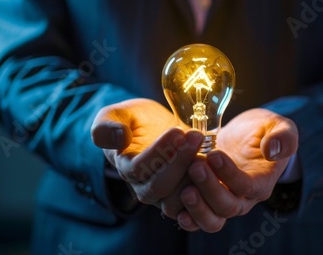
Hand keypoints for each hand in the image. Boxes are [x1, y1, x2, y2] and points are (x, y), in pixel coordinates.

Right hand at [91, 98, 202, 217]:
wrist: (161, 130)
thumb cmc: (139, 121)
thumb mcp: (121, 113)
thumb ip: (108, 123)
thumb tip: (119, 138)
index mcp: (126, 168)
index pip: (140, 168)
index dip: (160, 152)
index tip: (177, 130)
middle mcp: (144, 188)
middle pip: (161, 186)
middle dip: (181, 160)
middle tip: (196, 135)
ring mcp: (166, 197)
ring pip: (178, 200)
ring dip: (195, 178)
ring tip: (207, 152)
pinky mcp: (186, 201)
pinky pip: (196, 209)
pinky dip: (206, 192)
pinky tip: (214, 167)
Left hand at [177, 108, 297, 231]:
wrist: (243, 138)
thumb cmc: (261, 131)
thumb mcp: (277, 126)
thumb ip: (283, 136)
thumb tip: (272, 151)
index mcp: (261, 182)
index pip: (246, 186)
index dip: (230, 174)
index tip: (214, 154)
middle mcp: (242, 199)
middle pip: (227, 206)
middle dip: (210, 189)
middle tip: (195, 166)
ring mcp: (223, 202)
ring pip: (212, 219)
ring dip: (197, 207)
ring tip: (185, 190)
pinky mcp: (206, 202)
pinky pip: (197, 220)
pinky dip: (189, 219)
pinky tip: (179, 212)